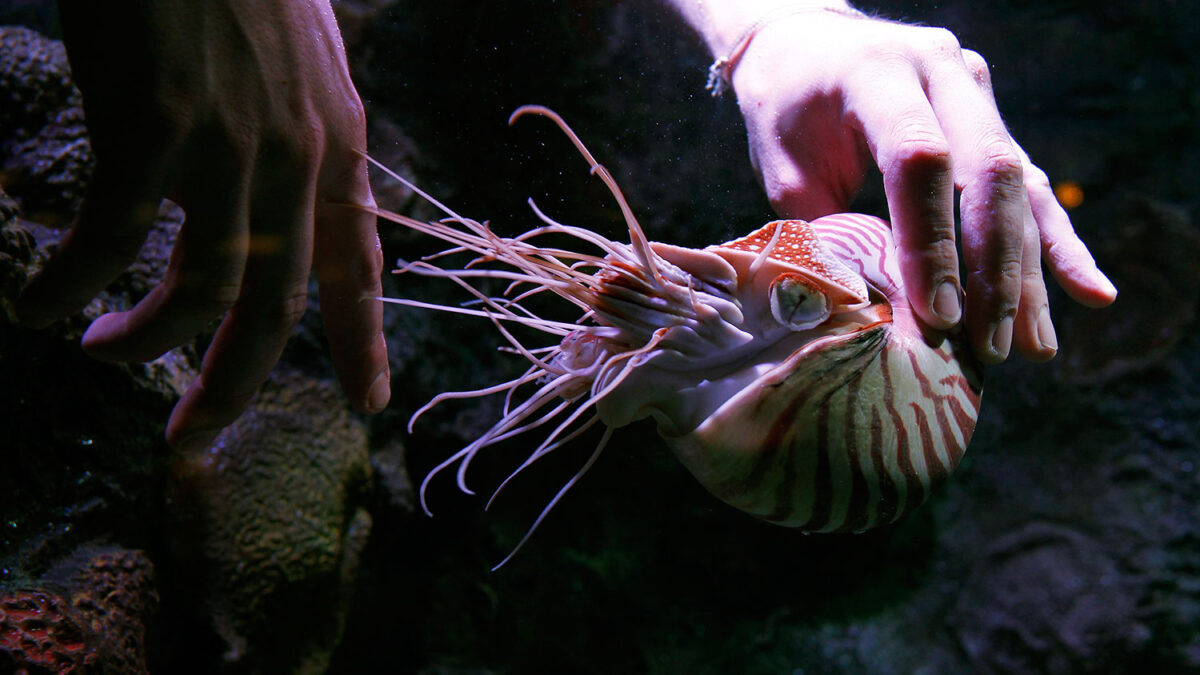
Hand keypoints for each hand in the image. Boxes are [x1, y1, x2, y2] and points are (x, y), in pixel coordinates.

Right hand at [19, 0, 389, 449]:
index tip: (369, 403)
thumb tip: (291, 182)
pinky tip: (34, 302)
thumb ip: (304, 128)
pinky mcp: (152, 133)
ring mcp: (227, 150)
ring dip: (140, 343)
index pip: (360, 264)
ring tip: (100, 354)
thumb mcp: (304, 56)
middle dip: (232, 386)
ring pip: (194, 294)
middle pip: (274, 310)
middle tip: (192, 438)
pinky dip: (67, 285)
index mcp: (335, 144)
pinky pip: (105, 242)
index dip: (364, 340)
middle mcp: (294, 160)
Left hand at [676, 1, 1116, 363]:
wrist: (805, 44)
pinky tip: (1089, 292)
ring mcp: (976, 92)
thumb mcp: (785, 167)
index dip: (932, 241)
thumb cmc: (785, 111)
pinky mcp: (992, 119)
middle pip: (989, 173)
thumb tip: (866, 316)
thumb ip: (825, 229)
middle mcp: (942, 73)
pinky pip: (1032, 185)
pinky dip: (1055, 244)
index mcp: (880, 73)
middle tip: (992, 346)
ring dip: (1027, 273)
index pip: (921, 159)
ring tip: (1033, 346)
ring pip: (1018, 187)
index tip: (937, 315)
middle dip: (994, 270)